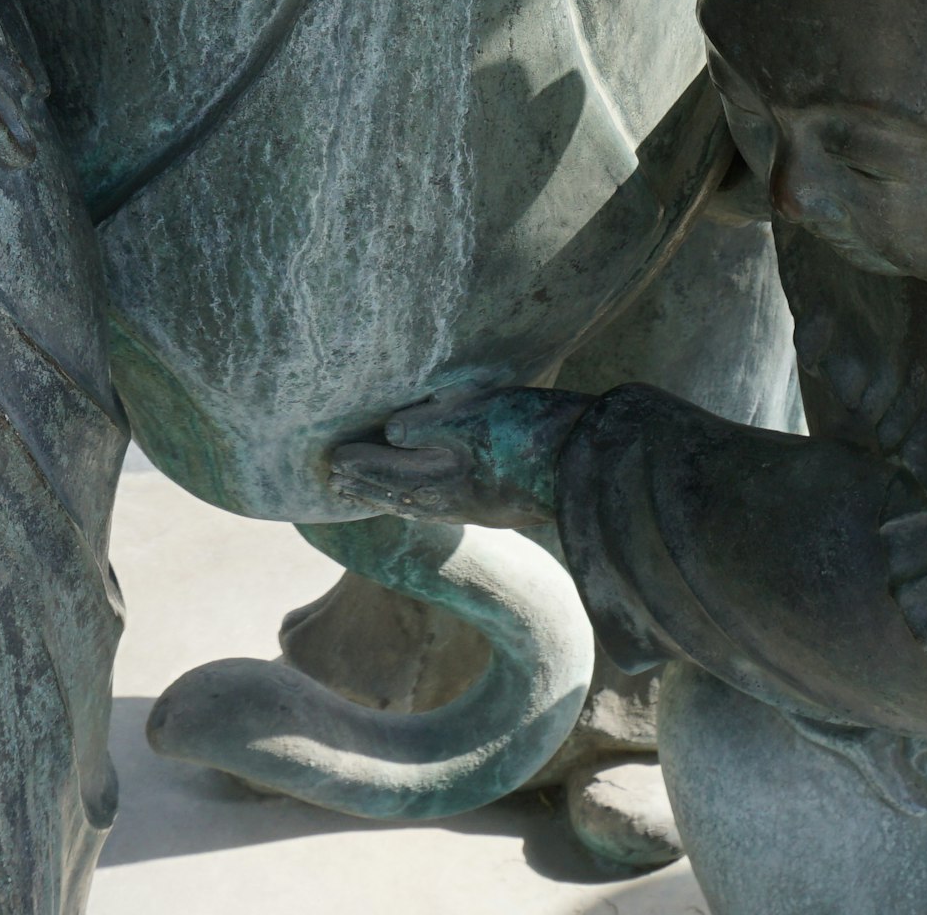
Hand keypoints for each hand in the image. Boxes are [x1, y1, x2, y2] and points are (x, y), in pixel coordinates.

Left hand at [324, 386, 590, 532]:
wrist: (594, 467)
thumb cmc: (537, 433)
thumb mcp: (481, 415)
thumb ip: (433, 422)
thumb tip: (392, 430)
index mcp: (445, 476)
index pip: (388, 471)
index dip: (360, 463)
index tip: (332, 458)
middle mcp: (454, 499)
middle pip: (398, 493)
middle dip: (366, 486)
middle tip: (335, 482)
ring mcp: (476, 507)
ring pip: (420, 506)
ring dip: (387, 499)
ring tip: (364, 497)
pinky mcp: (497, 508)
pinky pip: (443, 511)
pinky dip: (419, 507)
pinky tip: (421, 506)